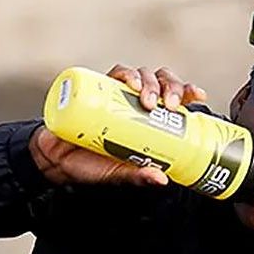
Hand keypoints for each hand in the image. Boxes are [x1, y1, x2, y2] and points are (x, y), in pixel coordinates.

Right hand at [29, 64, 207, 187]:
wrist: (56, 158)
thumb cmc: (91, 163)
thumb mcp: (119, 173)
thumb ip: (139, 175)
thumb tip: (163, 179)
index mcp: (147, 120)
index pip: (172, 99)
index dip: (186, 92)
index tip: (198, 95)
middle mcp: (135, 102)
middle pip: (161, 81)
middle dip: (170, 87)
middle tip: (170, 105)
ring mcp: (117, 93)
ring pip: (142, 74)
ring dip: (150, 83)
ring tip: (149, 101)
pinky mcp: (98, 87)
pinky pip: (117, 73)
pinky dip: (127, 75)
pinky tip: (131, 85)